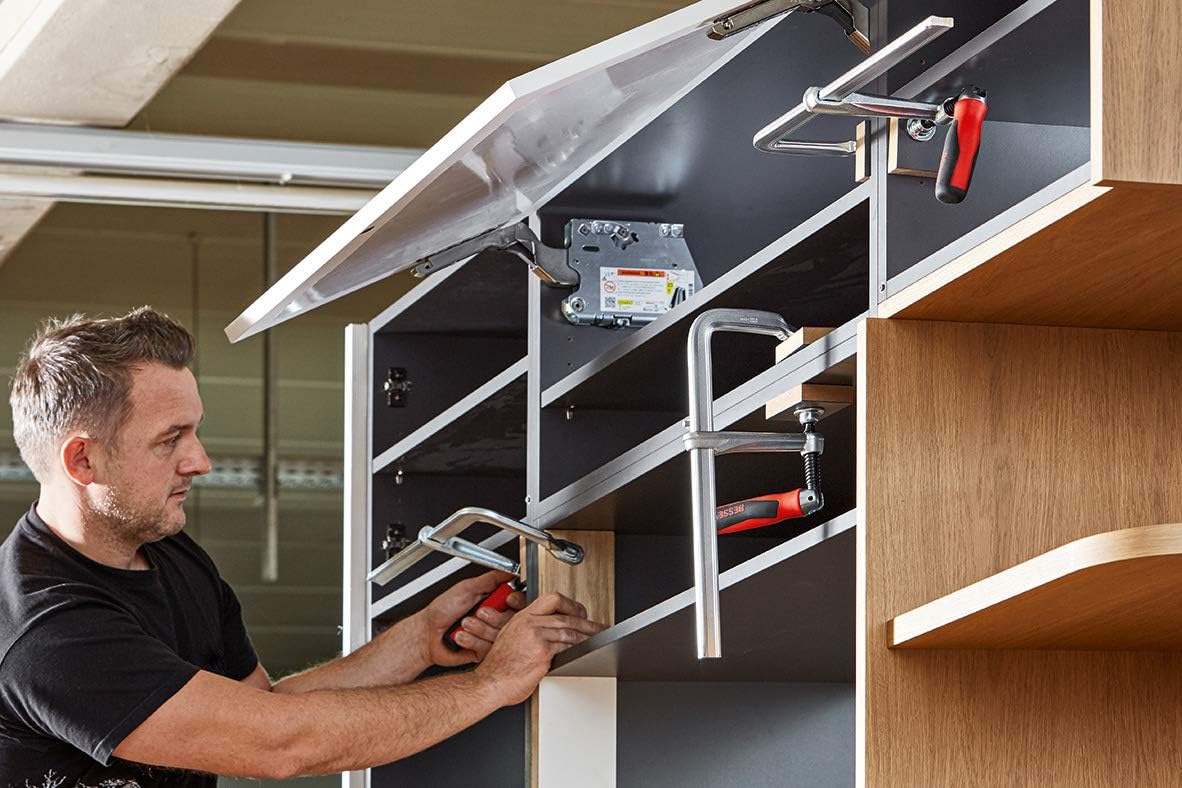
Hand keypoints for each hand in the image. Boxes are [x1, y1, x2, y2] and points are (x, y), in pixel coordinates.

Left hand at [421, 571, 526, 666]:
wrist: (427, 634)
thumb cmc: (441, 610)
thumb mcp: (466, 588)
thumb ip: (490, 579)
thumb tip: (509, 571)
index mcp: (494, 602)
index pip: (518, 602)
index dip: (516, 601)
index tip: (508, 599)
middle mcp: (494, 619)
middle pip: (513, 620)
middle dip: (494, 617)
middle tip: (479, 612)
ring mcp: (490, 636)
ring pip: (501, 635)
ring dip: (479, 628)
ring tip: (464, 624)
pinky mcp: (484, 652)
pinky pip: (489, 649)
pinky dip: (473, 641)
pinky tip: (462, 636)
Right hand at [475, 592, 605, 706]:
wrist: (490, 682)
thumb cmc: (498, 667)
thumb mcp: (510, 639)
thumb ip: (529, 632)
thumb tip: (546, 635)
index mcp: (523, 618)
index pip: (552, 599)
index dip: (570, 605)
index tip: (580, 612)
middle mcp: (530, 624)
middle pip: (566, 617)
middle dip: (587, 623)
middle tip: (599, 628)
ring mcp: (537, 637)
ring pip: (570, 632)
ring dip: (588, 636)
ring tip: (598, 640)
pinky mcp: (543, 652)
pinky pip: (567, 648)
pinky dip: (580, 649)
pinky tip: (587, 652)